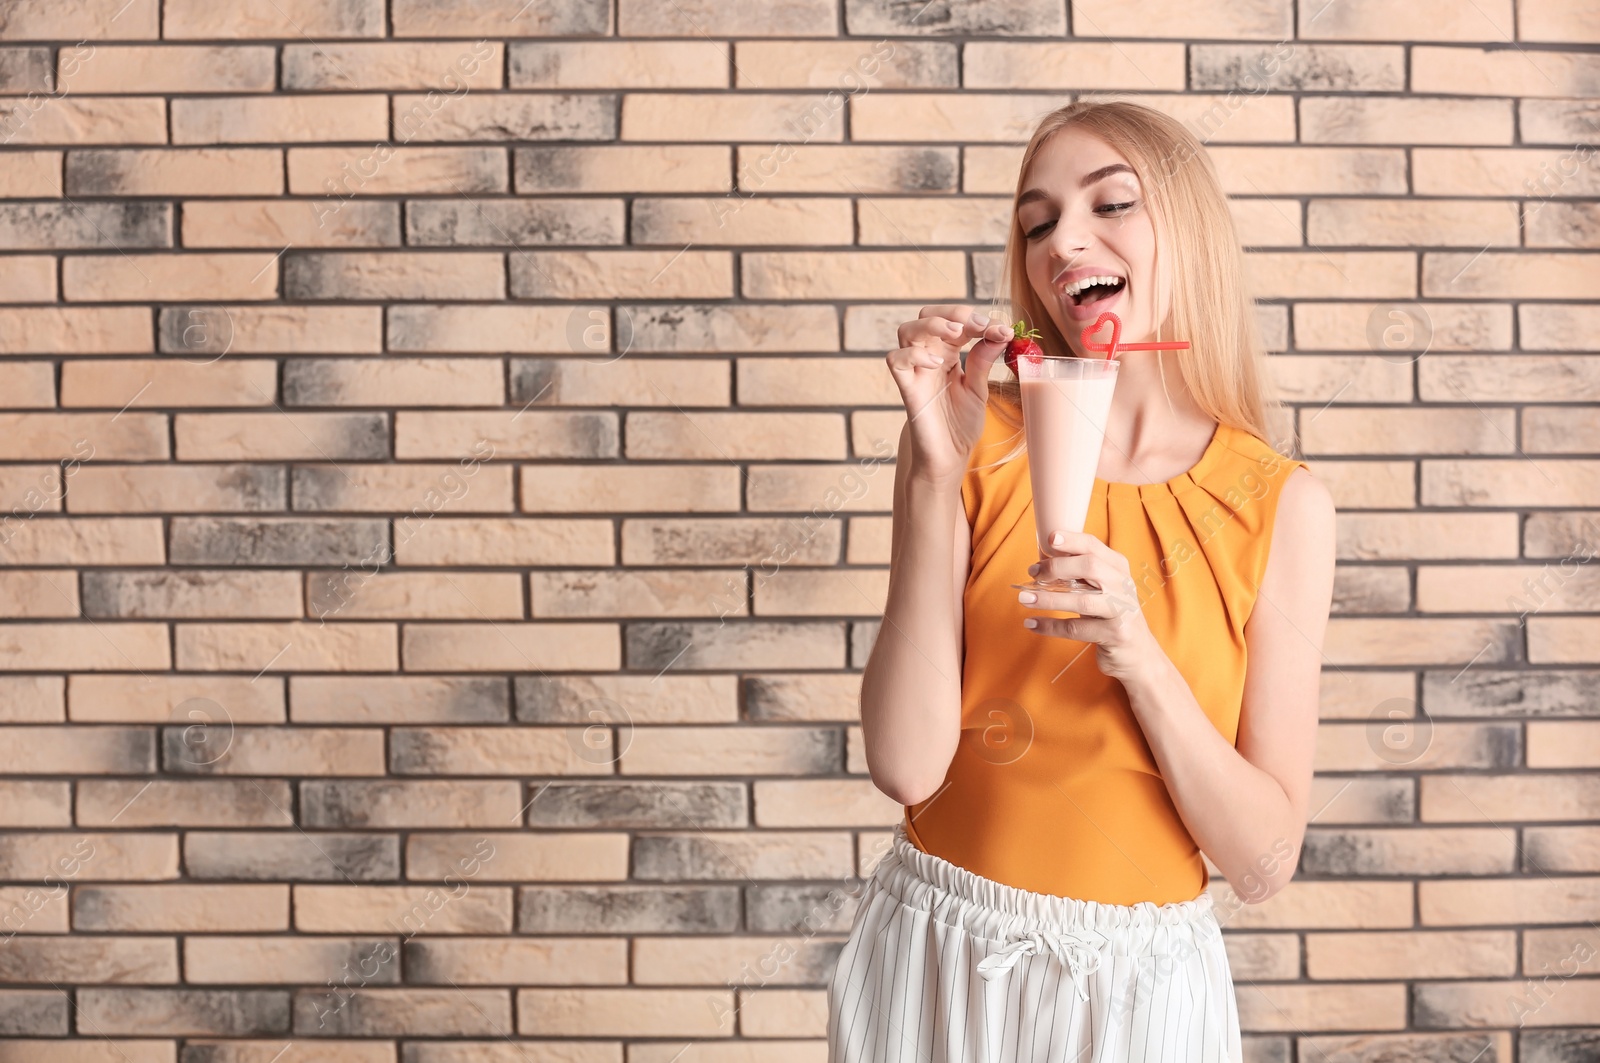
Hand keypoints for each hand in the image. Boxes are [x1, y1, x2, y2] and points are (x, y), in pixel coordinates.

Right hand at [885, 305, 1015, 487]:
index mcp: (948, 353)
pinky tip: (936, 362)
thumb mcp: (979, 388)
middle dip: (954, 312)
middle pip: (927, 315)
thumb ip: (984, 360)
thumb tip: (1001, 332)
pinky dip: (913, 354)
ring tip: (956, 333)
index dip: (978, 319)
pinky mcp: (907, 388)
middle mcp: (928, 357)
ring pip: (907, 330)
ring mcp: (915, 371)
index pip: (956, 321)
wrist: (949, 456)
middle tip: (979, 326)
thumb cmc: (960, 423)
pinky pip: (896, 360)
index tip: (1002, 330)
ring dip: (932, 324)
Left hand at [1018, 530, 1158, 682]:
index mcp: (1118, 568)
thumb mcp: (1102, 589)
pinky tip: (1032, 623)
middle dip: (1057, 567)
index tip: (1049, 538)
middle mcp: (1123, 585)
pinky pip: (1076, 629)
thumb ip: (1081, 575)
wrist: (1139, 654)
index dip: (1072, 540)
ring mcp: (1122, 611)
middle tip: (1033, 573)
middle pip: (1090, 567)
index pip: (1094, 546)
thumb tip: (1041, 564)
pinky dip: (1050, 626)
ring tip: (1024, 598)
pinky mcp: (1115, 635)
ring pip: (1082, 600)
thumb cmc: (1111, 615)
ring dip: (1049, 599)